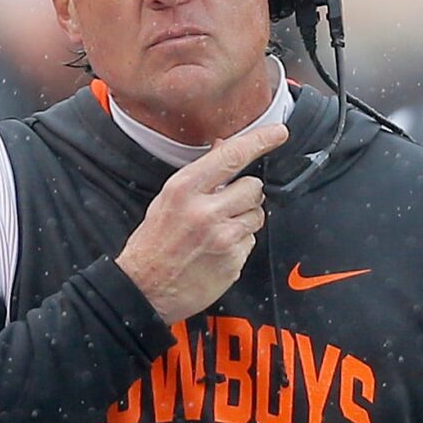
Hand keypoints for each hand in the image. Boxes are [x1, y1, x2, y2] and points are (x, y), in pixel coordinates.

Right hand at [114, 122, 288, 323]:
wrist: (144, 289)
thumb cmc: (153, 243)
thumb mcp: (167, 201)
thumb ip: (200, 176)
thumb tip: (224, 147)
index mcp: (184, 189)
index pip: (231, 156)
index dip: (260, 141)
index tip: (279, 132)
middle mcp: (206, 211)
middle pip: (253, 188)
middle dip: (245, 195)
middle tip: (225, 206)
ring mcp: (223, 237)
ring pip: (257, 215)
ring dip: (244, 220)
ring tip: (218, 231)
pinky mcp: (234, 260)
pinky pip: (251, 241)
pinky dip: (240, 243)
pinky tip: (218, 250)